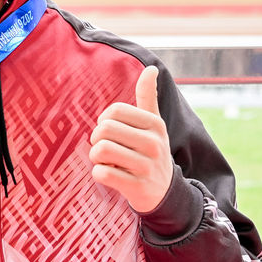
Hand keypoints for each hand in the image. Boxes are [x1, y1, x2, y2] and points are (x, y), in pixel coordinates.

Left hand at [89, 65, 172, 213]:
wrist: (165, 193)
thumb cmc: (151, 152)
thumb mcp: (154, 124)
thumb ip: (148, 96)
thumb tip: (152, 68)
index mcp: (155, 124)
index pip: (114, 111)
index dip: (104, 120)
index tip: (111, 132)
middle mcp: (154, 143)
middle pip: (104, 129)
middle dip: (97, 139)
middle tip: (106, 149)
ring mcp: (147, 166)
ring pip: (100, 151)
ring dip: (96, 158)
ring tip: (107, 162)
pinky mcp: (137, 187)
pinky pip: (101, 174)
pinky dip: (99, 174)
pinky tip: (110, 176)